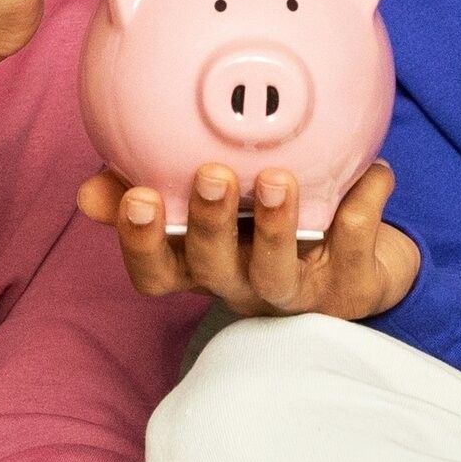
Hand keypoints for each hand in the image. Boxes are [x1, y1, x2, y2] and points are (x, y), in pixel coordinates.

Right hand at [76, 159, 420, 323]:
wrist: (361, 260)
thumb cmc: (269, 219)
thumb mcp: (214, 202)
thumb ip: (151, 182)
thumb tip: (88, 193)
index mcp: (202, 264)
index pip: (156, 272)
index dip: (142, 243)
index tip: (138, 197)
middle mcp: (241, 283)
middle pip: (213, 269)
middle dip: (209, 224)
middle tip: (213, 175)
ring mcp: (295, 291)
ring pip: (277, 270)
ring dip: (275, 225)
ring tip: (278, 179)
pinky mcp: (348, 288)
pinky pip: (353, 245)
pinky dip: (363, 205)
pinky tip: (372, 170)